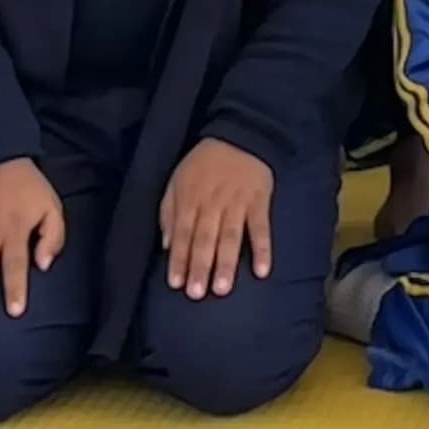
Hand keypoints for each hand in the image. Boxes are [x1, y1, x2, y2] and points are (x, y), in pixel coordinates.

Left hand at [158, 136, 276, 298]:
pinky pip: (261, 228)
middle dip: (200, 266)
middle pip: (205, 238)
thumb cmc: (204, 163)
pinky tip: (262, 270)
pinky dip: (263, 249)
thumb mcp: (177, 180)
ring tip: (222, 288)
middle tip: (197, 293)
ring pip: (231, 237)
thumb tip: (166, 245)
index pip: (182, 233)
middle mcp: (213, 204)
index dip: (178, 258)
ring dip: (227, 263)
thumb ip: (168, 212)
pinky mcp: (260, 203)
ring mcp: (238, 204)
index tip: (176, 283)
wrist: (240, 135)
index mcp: (190, 199)